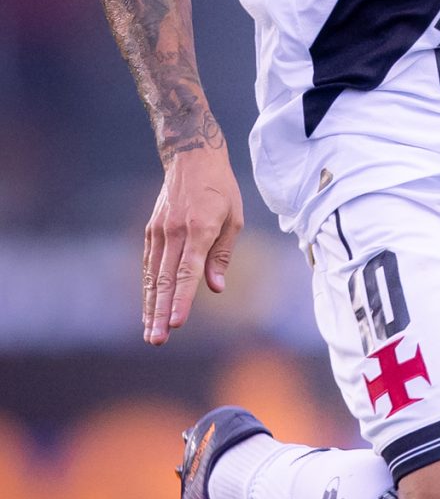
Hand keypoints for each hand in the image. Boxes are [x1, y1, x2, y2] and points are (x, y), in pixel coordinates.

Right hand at [144, 142, 243, 344]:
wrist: (191, 159)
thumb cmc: (221, 190)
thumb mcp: (234, 219)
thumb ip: (222, 255)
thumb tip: (215, 288)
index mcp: (198, 229)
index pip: (187, 272)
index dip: (181, 299)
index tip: (176, 323)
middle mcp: (174, 232)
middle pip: (165, 280)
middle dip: (160, 312)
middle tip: (157, 340)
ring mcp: (159, 232)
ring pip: (152, 276)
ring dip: (150, 306)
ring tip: (149, 333)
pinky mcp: (151, 231)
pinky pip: (148, 265)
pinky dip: (146, 288)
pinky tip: (147, 308)